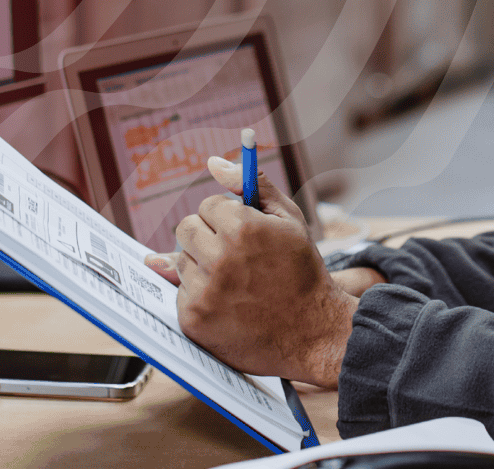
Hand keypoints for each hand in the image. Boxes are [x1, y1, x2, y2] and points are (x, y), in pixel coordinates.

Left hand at [140, 154, 361, 386]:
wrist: (313, 331)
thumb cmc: (301, 270)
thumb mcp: (288, 219)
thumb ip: (251, 184)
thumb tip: (213, 162)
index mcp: (242, 228)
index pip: (208, 205)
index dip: (227, 218)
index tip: (244, 234)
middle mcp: (219, 258)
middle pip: (186, 228)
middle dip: (207, 236)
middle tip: (235, 256)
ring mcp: (204, 292)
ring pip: (180, 259)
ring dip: (202, 265)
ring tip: (235, 282)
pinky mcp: (193, 319)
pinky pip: (180, 291)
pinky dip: (199, 294)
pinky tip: (228, 302)